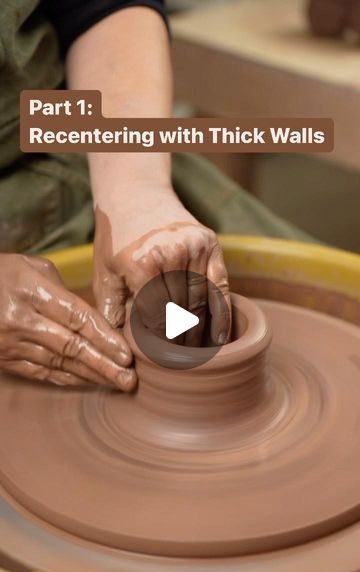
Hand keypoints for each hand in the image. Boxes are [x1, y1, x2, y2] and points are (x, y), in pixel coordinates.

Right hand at [0, 254, 136, 389]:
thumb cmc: (1, 274)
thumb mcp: (31, 266)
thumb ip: (63, 290)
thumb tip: (91, 318)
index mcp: (31, 290)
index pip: (76, 318)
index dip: (104, 338)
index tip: (126, 354)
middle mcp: (21, 320)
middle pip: (71, 347)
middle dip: (104, 365)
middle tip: (129, 380)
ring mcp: (11, 343)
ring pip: (59, 365)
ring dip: (91, 376)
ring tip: (116, 384)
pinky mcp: (5, 359)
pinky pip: (41, 374)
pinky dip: (68, 380)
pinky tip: (89, 383)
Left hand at [93, 187, 230, 345]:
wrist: (135, 194)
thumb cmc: (116, 239)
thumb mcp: (105, 273)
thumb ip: (110, 311)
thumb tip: (117, 348)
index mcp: (142, 264)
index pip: (157, 318)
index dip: (161, 342)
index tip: (162, 359)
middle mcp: (171, 254)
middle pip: (183, 312)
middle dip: (182, 341)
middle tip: (182, 363)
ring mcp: (194, 247)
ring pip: (202, 302)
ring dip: (201, 331)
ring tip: (198, 354)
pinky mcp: (210, 243)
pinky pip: (220, 285)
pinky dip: (222, 312)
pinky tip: (220, 335)